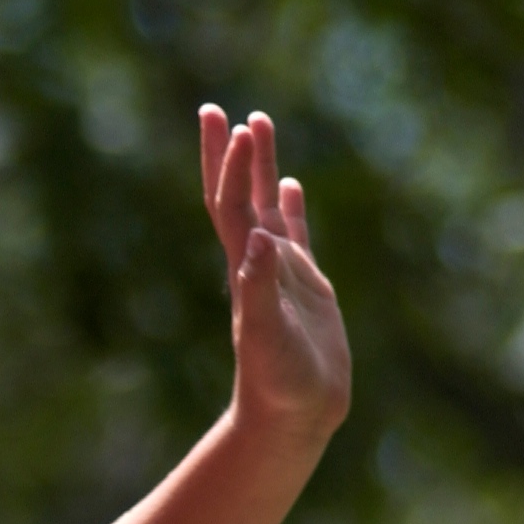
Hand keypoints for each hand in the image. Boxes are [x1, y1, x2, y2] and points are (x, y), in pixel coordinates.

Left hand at [200, 107, 350, 443]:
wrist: (291, 414)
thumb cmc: (279, 382)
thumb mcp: (268, 334)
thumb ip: (261, 288)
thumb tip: (256, 241)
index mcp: (245, 268)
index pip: (229, 203)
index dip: (227, 164)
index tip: (224, 121)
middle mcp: (256, 262)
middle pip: (237, 195)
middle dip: (229, 153)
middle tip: (218, 109)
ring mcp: (281, 271)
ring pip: (266, 206)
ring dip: (259, 166)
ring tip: (259, 122)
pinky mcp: (305, 286)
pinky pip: (295, 234)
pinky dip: (291, 206)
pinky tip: (290, 185)